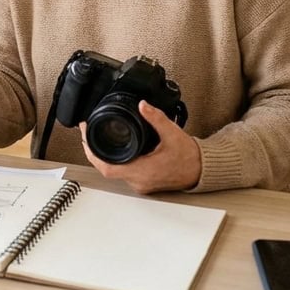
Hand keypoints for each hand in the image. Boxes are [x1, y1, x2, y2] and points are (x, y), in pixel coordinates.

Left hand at [78, 102, 201, 192]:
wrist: (202, 170)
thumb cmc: (190, 156)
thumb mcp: (172, 133)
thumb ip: (156, 118)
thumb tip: (142, 105)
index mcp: (143, 170)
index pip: (107, 168)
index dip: (92, 153)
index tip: (86, 136)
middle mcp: (139, 180)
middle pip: (106, 169)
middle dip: (94, 151)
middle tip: (88, 132)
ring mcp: (141, 184)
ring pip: (114, 172)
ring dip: (104, 157)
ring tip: (96, 138)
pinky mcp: (144, 182)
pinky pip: (123, 173)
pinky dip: (116, 161)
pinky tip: (113, 149)